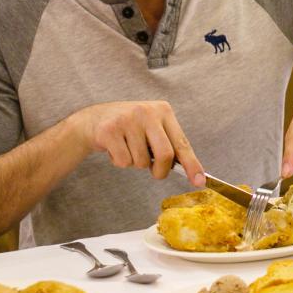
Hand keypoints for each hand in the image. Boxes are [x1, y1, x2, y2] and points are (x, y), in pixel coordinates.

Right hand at [66, 101, 205, 187]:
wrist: (93, 120)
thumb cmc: (130, 129)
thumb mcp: (152, 128)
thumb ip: (169, 144)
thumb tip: (192, 173)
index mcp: (163, 111)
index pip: (182, 143)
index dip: (192, 164)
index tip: (199, 182)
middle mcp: (147, 111)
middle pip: (165, 154)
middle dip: (160, 171)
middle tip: (155, 173)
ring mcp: (128, 119)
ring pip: (141, 161)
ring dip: (135, 164)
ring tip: (127, 148)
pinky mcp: (110, 130)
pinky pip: (123, 162)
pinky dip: (119, 162)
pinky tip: (114, 148)